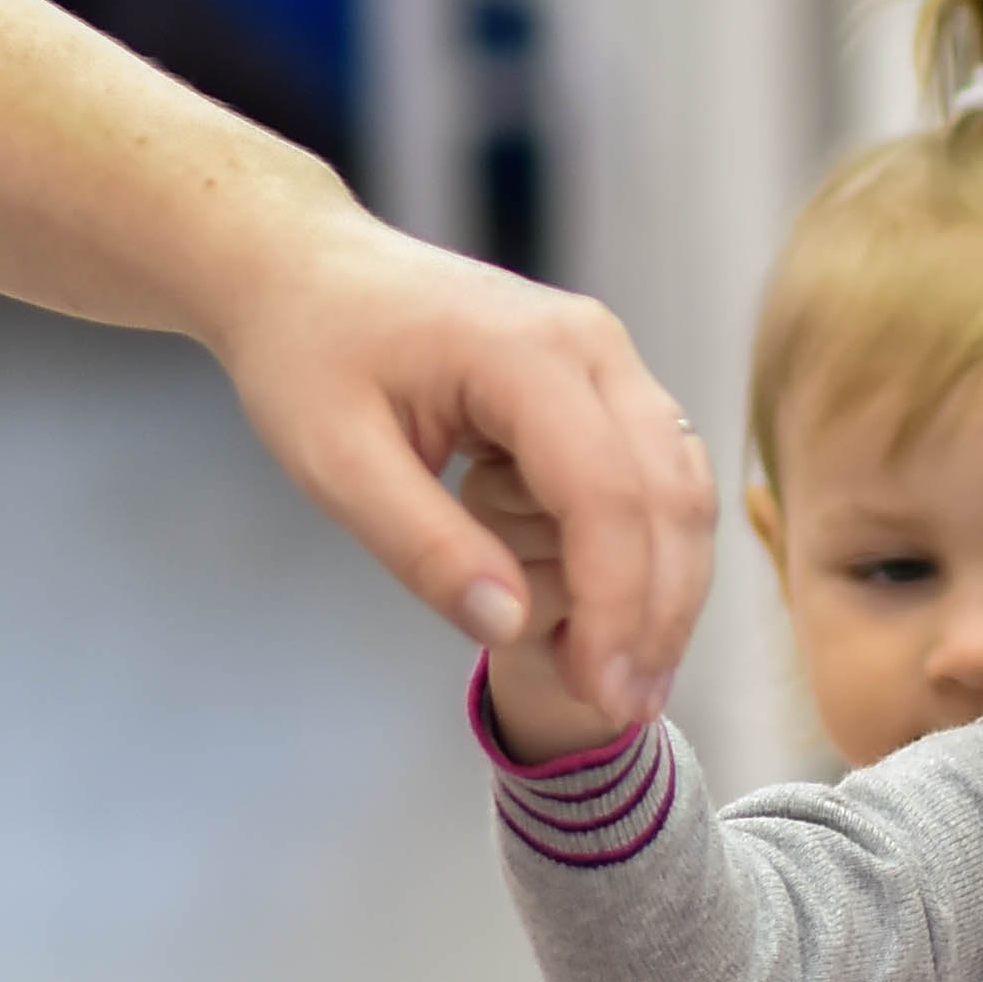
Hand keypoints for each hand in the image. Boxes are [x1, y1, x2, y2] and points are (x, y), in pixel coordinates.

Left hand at [210, 198, 715, 735]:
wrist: (303, 270)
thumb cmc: (307, 355)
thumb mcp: (334, 463)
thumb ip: (423, 546)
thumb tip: (510, 628)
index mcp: (527, 352)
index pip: (606, 494)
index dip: (615, 605)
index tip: (597, 695)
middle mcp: (593, 346)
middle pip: (669, 496)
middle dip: (656, 613)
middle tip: (623, 711)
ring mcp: (607, 358)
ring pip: (680, 488)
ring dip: (664, 590)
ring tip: (625, 683)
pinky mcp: (602, 382)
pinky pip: (653, 476)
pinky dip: (644, 553)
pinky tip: (608, 622)